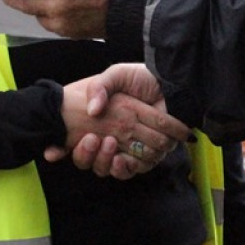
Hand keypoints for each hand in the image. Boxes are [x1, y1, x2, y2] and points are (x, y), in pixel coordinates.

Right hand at [50, 64, 191, 179]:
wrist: (168, 81)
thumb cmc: (141, 77)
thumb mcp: (116, 75)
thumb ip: (99, 88)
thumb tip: (91, 111)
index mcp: (105, 122)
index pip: (84, 144)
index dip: (76, 148)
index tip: (78, 137)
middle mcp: (116, 138)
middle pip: (95, 161)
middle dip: (89, 154)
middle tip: (92, 139)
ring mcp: (132, 147)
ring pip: (112, 168)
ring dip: (105, 160)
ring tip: (108, 142)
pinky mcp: (148, 154)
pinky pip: (134, 169)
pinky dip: (126, 167)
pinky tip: (120, 157)